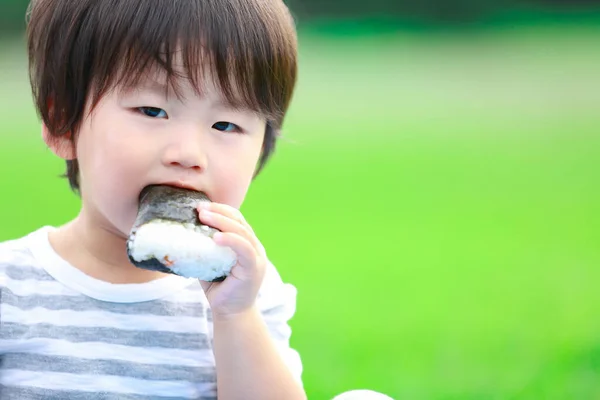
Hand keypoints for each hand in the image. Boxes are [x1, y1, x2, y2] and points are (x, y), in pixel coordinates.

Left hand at [196, 202, 266, 318]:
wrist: (230, 314)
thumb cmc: (219, 288)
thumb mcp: (210, 262)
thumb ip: (204, 248)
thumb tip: (180, 232)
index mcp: (246, 244)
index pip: (237, 219)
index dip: (221, 209)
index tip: (201, 205)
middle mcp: (255, 248)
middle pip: (240, 222)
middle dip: (219, 212)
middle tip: (199, 208)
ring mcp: (256, 258)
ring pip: (242, 232)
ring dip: (222, 222)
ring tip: (203, 216)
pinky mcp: (254, 269)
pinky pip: (244, 249)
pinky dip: (231, 240)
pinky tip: (216, 237)